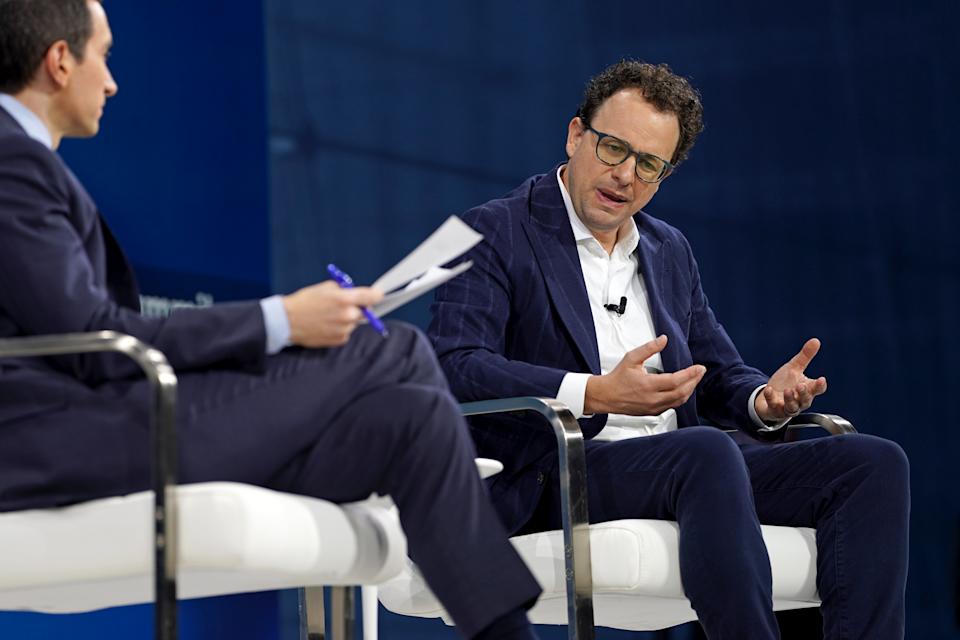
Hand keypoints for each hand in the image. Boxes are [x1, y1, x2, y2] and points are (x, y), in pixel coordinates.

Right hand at [282, 281, 383, 347]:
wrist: (288, 321)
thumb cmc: (305, 301)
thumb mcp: (325, 287)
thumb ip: (344, 289)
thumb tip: (356, 292)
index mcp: (345, 299)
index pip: (373, 296)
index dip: (376, 295)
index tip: (377, 295)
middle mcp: (348, 315)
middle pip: (366, 311)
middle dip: (359, 307)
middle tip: (346, 305)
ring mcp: (345, 329)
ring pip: (355, 322)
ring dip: (348, 319)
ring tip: (329, 316)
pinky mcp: (340, 340)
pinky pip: (347, 332)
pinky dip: (341, 328)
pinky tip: (327, 324)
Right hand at [584, 335, 706, 414]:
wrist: (605, 396)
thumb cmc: (617, 378)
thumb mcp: (631, 358)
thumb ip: (649, 348)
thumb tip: (663, 339)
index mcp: (647, 384)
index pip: (676, 380)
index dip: (690, 374)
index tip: (699, 367)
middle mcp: (652, 398)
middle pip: (681, 392)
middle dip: (694, 381)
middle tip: (700, 372)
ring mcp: (653, 407)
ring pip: (678, 401)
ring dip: (689, 390)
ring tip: (694, 380)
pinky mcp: (652, 412)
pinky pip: (672, 406)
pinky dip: (680, 398)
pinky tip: (682, 390)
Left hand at [754, 338, 827, 421]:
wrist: (769, 395)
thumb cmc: (786, 382)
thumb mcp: (794, 367)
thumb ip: (805, 356)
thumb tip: (816, 340)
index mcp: (807, 389)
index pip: (818, 390)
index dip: (820, 386)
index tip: (821, 379)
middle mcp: (800, 400)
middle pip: (806, 400)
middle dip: (804, 393)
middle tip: (800, 385)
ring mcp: (787, 407)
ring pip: (792, 407)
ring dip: (790, 399)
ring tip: (788, 390)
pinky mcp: (775, 410)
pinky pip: (774, 406)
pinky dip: (771, 398)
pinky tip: (769, 390)